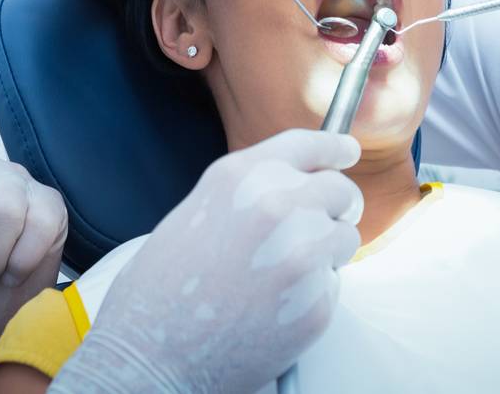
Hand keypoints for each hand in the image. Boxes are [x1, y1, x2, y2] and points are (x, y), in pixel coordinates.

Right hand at [51, 129, 363, 393]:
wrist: (150, 353)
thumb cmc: (161, 287)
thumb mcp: (200, 209)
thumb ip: (251, 191)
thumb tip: (297, 187)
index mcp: (243, 176)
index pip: (309, 145)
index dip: (334, 148)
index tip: (348, 151)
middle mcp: (279, 206)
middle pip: (340, 190)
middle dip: (334, 207)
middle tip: (318, 225)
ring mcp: (303, 255)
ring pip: (345, 238)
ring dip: (326, 251)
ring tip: (279, 274)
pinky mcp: (317, 303)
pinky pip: (334, 286)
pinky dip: (313, 293)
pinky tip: (273, 306)